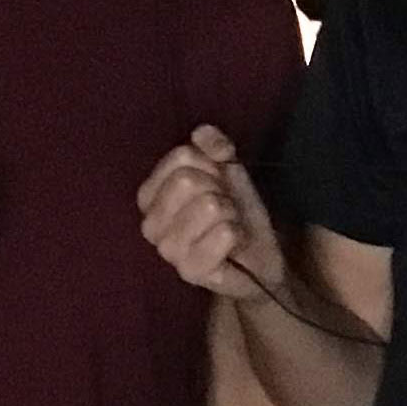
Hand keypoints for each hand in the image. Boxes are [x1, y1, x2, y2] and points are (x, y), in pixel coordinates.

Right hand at [138, 126, 283, 299]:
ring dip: (231, 212)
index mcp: (149, 195)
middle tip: (224, 207)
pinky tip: (232, 244)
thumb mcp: (226, 169)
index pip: (180, 157)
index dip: (210, 164)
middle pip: (188, 180)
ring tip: (228, 225)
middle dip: (219, 189)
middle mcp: (150, 224)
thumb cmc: (234, 210)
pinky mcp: (190, 272)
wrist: (257, 255)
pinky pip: (224, 233)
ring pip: (209, 205)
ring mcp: (167, 250)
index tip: (217, 182)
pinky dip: (238, 233)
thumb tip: (201, 134)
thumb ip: (212, 144)